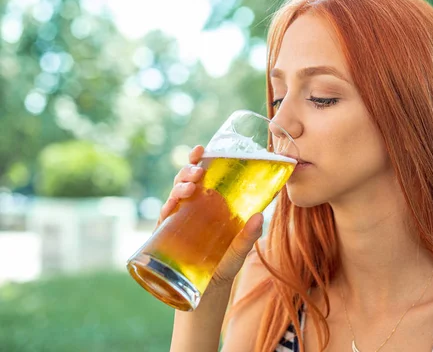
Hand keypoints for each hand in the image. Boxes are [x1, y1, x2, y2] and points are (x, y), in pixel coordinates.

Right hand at [157, 145, 264, 288]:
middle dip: (189, 169)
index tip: (202, 148)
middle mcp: (192, 207)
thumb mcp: (240, 250)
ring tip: (190, 187)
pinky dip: (167, 209)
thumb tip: (260, 216)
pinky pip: (163, 218)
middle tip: (199, 169)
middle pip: (186, 180)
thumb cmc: (225, 264)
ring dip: (180, 186)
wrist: (206, 291)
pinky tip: (172, 206)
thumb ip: (249, 236)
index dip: (199, 159)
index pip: (203, 175)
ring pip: (174, 194)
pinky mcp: (166, 236)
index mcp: (210, 203)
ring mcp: (178, 220)